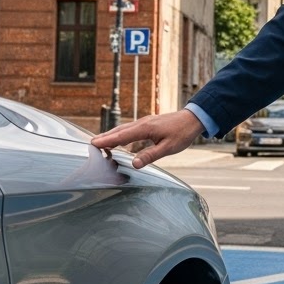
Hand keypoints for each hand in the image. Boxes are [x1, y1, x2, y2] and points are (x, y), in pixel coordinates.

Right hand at [91, 108, 205, 168]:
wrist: (193, 119)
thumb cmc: (182, 133)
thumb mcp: (168, 148)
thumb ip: (151, 155)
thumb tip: (134, 164)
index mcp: (146, 129)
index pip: (122, 136)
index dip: (107, 141)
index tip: (93, 144)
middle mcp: (143, 123)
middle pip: (119, 131)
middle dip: (105, 137)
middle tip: (91, 144)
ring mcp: (145, 122)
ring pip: (124, 129)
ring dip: (112, 135)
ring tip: (100, 142)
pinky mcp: (148, 124)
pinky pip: (130, 129)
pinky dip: (120, 134)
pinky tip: (119, 139)